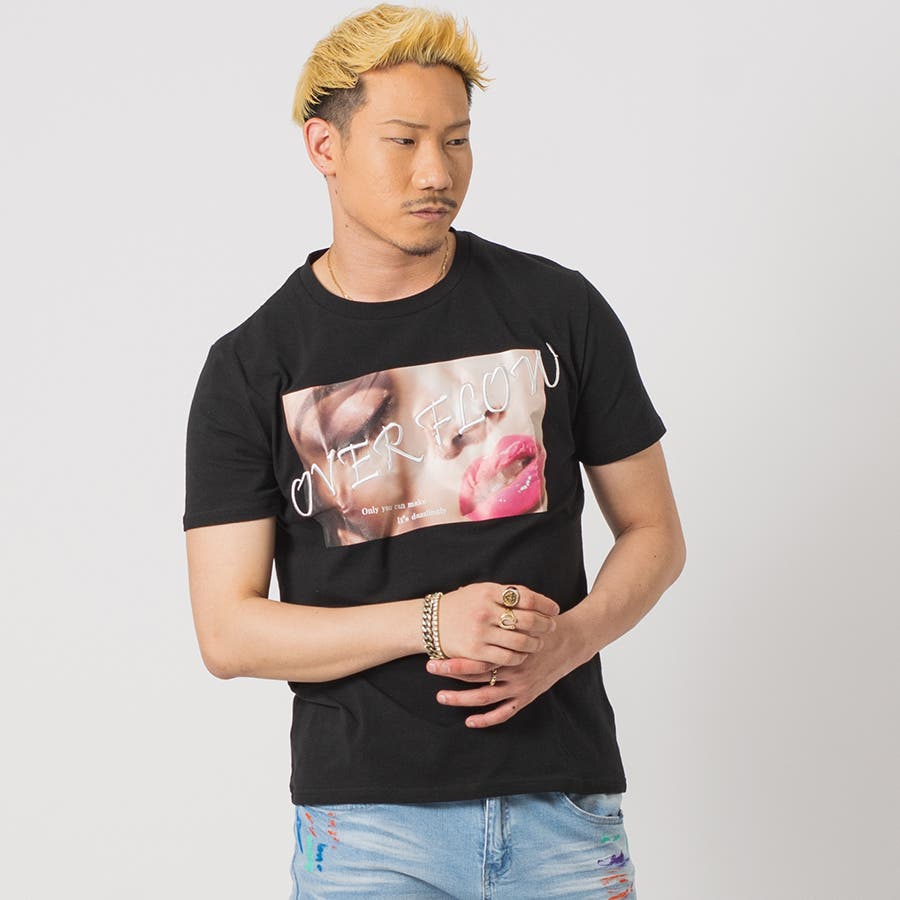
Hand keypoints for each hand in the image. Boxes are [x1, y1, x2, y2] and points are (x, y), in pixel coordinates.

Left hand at [426, 610, 587, 727]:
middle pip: (475, 675)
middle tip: (430, 670)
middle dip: (450, 673)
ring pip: (485, 697)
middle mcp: (512, 668)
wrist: (570, 640)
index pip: (475, 656)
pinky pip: (504, 713)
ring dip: (460, 699)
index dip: (452, 659)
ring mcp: (519, 685)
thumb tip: (467, 596)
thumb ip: (497, 612)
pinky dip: (486, 719)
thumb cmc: (541, 624)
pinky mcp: (527, 696)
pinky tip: (469, 721)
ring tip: (440, 697)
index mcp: (508, 647)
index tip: (432, 657)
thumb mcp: (522, 613)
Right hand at [435, 582, 559, 666]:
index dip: (544, 604)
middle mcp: (486, 611)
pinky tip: (523, 655)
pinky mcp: (476, 651)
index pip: (526, 597)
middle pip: (527, 620)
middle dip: (544, 624)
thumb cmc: (460, 605)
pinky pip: (507, 657)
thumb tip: (533, 599)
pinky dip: (519, 657)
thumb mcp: (480, 590)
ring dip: (535, 643)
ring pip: (520, 641)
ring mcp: (481, 632)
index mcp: (489, 592)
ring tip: (539, 642)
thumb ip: (505, 593)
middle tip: (552, 627)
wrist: (430, 622)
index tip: (554, 609)